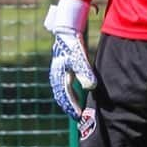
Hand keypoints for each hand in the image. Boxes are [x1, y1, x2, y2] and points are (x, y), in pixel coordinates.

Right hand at [45, 0, 95, 120]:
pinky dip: (66, 94)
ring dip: (67, 101)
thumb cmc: (73, 44)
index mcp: (59, 75)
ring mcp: (56, 72)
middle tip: (77, 116)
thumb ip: (85, 72)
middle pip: (61, 96)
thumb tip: (90, 87)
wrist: (66, 30)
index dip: (72, 107)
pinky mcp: (59, 68)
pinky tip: (73, 96)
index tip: (78, 116)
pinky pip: (61, 85)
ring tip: (74, 110)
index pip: (65, 95)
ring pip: (60, 91)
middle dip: (68, 106)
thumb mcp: (80, 57)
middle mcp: (55, 75)